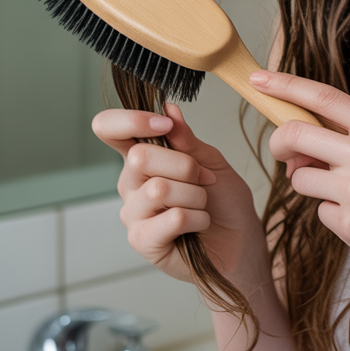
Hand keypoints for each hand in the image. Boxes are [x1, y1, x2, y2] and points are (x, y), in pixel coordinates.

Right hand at [92, 104, 267, 285]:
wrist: (241, 242)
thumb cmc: (224, 202)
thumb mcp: (211, 162)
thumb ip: (186, 139)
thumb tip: (169, 108)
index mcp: (143, 158)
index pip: (109, 129)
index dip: (130, 120)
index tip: (165, 123)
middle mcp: (130, 184)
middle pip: (140, 157)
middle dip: (185, 166)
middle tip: (203, 180)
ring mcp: (133, 214)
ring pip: (159, 189)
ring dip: (196, 196)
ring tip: (202, 206)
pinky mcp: (142, 241)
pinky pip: (172, 218)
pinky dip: (198, 218)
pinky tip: (199, 225)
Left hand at [251, 70, 349, 294]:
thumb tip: (329, 138)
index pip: (323, 98)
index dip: (285, 85)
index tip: (260, 81)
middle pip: (294, 135)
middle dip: (280, 143)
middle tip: (286, 154)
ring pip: (301, 177)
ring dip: (313, 184)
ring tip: (349, 194)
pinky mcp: (349, 225)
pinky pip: (320, 211)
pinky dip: (334, 214)